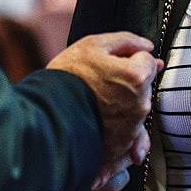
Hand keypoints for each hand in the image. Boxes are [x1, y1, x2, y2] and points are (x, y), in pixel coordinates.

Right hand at [48, 32, 159, 167]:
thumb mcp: (92, 45)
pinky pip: (132, 143)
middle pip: (144, 88)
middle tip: (100, 84)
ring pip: (137, 112)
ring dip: (123, 107)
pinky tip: (105, 130)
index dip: (129, 59)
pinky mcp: (121, 149)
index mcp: (136, 77)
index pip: (148, 61)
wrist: (43, 116)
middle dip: (129, 84)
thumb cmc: (66, 78)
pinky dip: (122, 137)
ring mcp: (132, 130)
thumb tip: (147, 47)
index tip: (111, 64)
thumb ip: (126, 41)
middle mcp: (140, 106)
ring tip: (95, 104)